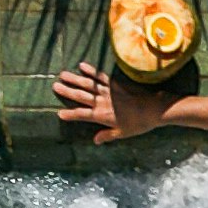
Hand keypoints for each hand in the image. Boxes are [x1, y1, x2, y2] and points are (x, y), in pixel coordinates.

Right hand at [52, 62, 167, 142]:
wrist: (153, 109)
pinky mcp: (115, 83)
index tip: (59, 114)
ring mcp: (108, 91)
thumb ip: (107, 136)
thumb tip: (95, 141)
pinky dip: (91, 70)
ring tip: (62, 74)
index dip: (70, 115)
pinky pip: (100, 76)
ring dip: (74, 79)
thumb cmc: (139, 124)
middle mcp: (102, 102)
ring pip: (87, 84)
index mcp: (102, 116)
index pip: (82, 115)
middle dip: (67, 92)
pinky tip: (82, 66)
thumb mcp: (123, 133)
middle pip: (81, 96)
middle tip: (55, 87)